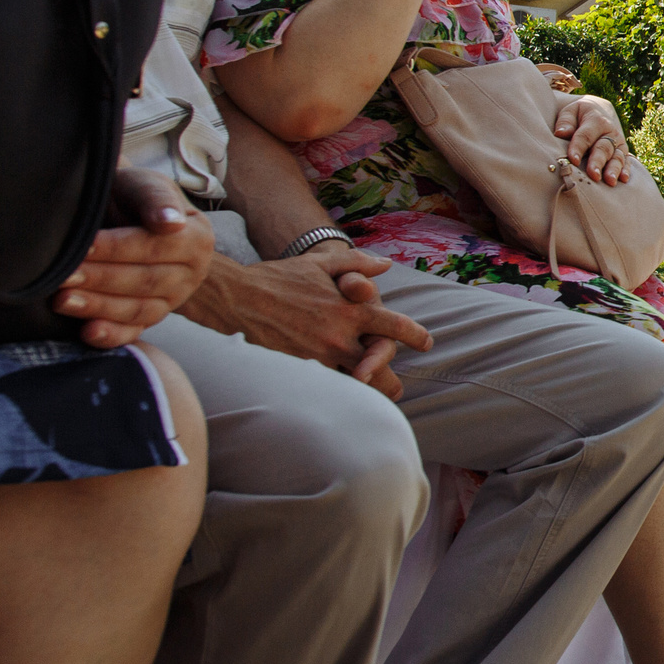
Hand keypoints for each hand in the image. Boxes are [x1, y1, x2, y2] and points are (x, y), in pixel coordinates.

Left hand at [56, 169, 216, 347]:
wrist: (122, 211)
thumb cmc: (132, 195)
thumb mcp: (145, 185)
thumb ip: (157, 199)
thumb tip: (171, 222)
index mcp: (196, 238)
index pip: (155, 247)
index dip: (117, 248)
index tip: (84, 246)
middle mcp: (191, 273)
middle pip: (144, 281)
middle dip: (100, 279)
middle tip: (62, 277)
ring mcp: (173, 299)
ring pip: (137, 309)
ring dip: (98, 307)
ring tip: (61, 301)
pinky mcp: (151, 318)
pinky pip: (133, 331)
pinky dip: (110, 335)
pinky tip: (86, 332)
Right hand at [183, 244, 431, 399]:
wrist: (236, 298)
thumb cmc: (280, 278)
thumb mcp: (321, 263)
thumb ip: (357, 262)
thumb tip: (386, 266)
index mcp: (351, 310)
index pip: (395, 327)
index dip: (415, 336)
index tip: (427, 343)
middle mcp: (339, 337)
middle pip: (380, 369)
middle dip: (391, 381)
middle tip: (398, 389)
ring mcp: (319, 357)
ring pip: (353, 385)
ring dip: (364, 392)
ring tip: (370, 401)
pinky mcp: (298, 371)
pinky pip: (325, 387)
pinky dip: (334, 393)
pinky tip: (336, 399)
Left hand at [553, 95, 631, 184]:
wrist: (600, 112)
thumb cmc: (580, 115)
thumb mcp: (571, 111)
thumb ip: (566, 121)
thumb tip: (561, 133)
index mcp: (596, 121)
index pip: (585, 136)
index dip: (579, 148)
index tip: (573, 160)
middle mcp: (610, 132)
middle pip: (603, 148)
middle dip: (598, 162)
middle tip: (593, 174)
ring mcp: (618, 143)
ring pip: (617, 156)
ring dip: (613, 169)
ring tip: (610, 181)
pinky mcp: (623, 152)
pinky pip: (627, 161)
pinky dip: (626, 170)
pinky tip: (623, 179)